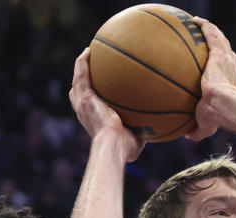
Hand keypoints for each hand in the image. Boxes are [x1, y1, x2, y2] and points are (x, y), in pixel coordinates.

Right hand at [69, 47, 143, 161]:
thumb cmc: (124, 149)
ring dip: (80, 67)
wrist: (113, 146)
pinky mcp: (85, 97)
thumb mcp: (136, 140)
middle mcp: (84, 112)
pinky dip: (82, 63)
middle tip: (90, 69)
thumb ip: (142, 132)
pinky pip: (81, 75)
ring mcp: (82, 104)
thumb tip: (157, 129)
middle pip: (77, 92)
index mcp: (93, 122)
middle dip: (82, 81)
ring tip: (88, 53)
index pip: (88, 107)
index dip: (90, 97)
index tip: (98, 88)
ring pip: (78, 81)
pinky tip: (89, 51)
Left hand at [186, 17, 235, 141]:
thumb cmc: (216, 117)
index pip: (228, 69)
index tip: (212, 64)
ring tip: (198, 24)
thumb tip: (187, 135)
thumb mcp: (205, 127)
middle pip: (225, 51)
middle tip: (205, 42)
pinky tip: (195, 21)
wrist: (222, 105)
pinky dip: (205, 26)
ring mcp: (226, 58)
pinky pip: (211, 34)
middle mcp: (230, 67)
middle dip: (217, 45)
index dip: (223, 65)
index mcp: (229, 82)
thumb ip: (197, 130)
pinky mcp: (219, 53)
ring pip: (220, 39)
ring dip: (211, 31)